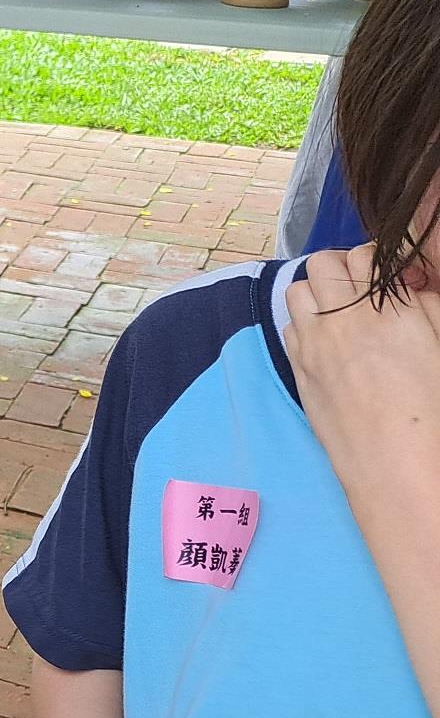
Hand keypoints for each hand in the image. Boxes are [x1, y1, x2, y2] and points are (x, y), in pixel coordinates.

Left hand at [283, 245, 439, 465]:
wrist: (397, 463)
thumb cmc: (430, 406)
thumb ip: (425, 307)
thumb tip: (409, 289)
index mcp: (385, 307)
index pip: (366, 254)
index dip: (382, 260)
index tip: (396, 277)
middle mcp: (341, 319)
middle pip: (323, 263)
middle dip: (344, 267)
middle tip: (366, 288)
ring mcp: (313, 344)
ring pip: (297, 291)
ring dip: (319, 292)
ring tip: (344, 311)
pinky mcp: (300, 371)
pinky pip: (291, 327)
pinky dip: (306, 323)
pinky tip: (329, 340)